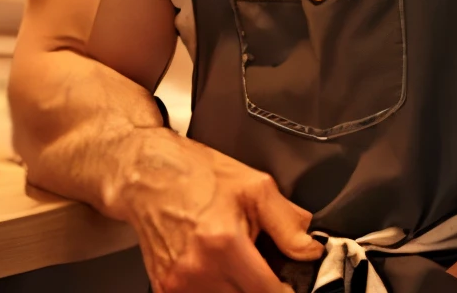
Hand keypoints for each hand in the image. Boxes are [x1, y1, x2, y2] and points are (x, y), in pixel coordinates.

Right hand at [109, 129, 323, 292]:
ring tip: (240, 266)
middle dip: (261, 289)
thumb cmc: (195, 174)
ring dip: (239, 291)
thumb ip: (288, 223)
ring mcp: (177, 284)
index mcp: (223, 244)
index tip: (289, 282)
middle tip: (265, 271)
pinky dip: (216, 289)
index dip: (286, 290)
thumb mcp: (253, 187)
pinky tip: (219, 271)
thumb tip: (310, 250)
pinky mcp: (164, 288)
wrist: (146, 176)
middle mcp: (198, 270)